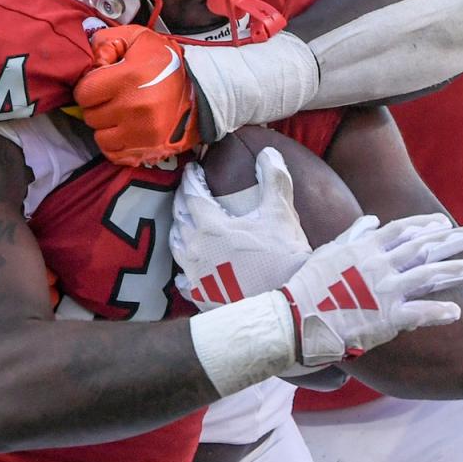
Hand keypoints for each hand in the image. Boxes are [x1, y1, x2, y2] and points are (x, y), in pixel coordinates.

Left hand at [73, 25, 200, 165]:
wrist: (202, 89)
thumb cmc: (166, 63)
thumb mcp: (137, 38)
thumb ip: (105, 42)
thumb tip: (88, 62)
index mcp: (128, 79)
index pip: (84, 93)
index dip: (89, 86)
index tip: (101, 83)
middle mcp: (134, 109)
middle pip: (90, 116)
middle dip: (98, 105)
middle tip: (114, 97)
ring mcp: (142, 133)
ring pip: (100, 137)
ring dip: (106, 126)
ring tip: (121, 113)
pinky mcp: (149, 150)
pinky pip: (114, 154)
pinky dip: (116, 143)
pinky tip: (125, 129)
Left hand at [170, 148, 310, 311]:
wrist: (285, 309)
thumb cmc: (283, 259)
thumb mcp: (281, 213)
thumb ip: (274, 179)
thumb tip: (269, 152)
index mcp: (209, 225)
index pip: (191, 193)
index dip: (191, 178)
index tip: (193, 169)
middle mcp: (194, 248)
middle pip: (179, 216)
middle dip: (183, 199)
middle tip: (189, 190)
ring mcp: (193, 274)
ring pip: (176, 244)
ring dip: (180, 229)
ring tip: (187, 222)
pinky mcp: (198, 296)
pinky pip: (182, 278)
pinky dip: (184, 268)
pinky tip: (189, 266)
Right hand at [280, 214, 462, 367]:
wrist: (299, 319)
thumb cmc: (310, 284)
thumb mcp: (329, 251)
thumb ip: (353, 234)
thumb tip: (373, 219)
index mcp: (365, 248)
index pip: (403, 229)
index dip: (426, 224)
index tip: (444, 222)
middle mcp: (379, 265)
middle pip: (424, 248)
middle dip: (453, 239)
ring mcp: (385, 291)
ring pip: (430, 276)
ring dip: (459, 271)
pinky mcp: (387, 318)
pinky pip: (420, 314)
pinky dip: (439, 312)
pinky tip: (457, 311)